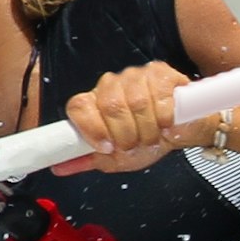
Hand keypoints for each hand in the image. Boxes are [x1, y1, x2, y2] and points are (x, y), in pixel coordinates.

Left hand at [51, 62, 194, 175]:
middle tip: (135, 146)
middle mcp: (111, 85)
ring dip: (147, 129)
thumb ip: (87, 160)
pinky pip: (159, 96)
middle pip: (110, 106)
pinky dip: (164, 116)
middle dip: (125, 135)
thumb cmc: (146, 140)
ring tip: (152, 138)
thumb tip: (58, 167)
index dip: (91, 128)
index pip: (79, 106)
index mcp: (95, 103)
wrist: (180, 132)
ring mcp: (136, 75)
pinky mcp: (160, 73)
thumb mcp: (115, 158)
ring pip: (136, 102)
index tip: (106, 146)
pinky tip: (166, 124)